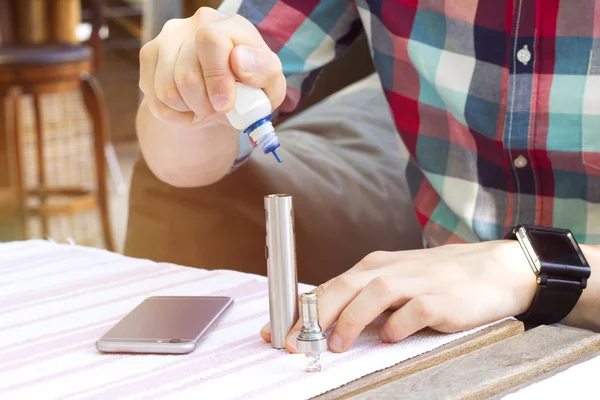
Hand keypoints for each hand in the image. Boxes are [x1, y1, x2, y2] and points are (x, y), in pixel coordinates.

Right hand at [138, 7, 285, 125]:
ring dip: (189, 109)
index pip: (211, 41)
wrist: (219, 97)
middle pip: (186, 74)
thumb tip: (239, 60)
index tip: (225, 103)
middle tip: (217, 109)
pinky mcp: (150, 54)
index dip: (216, 77)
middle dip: (203, 103)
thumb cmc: (249, 90)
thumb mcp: (270, 87)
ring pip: (167, 89)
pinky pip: (154, 98)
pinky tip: (188, 106)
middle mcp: (198, 23)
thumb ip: (264, 72)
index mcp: (231, 25)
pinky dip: (173, 113)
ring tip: (204, 107)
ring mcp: (170, 36)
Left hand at [260, 240, 536, 352]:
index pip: (329, 286)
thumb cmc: (440, 278)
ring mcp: (417, 282)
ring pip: (373, 294)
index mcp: (375, 266)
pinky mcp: (442, 299)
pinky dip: (399, 324)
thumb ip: (365, 299)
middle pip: (343, 286)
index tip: (277, 331)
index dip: (300, 309)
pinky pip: (415, 310)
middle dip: (313, 315)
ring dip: (350, 320)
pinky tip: (391, 337)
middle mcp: (391, 270)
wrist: (496, 267)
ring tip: (335, 345)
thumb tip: (329, 324)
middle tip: (294, 342)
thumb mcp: (396, 281)